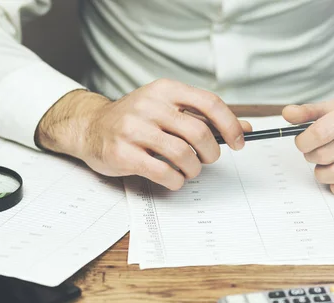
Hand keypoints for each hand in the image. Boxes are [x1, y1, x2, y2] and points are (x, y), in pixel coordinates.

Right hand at [36, 79, 250, 189]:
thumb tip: (244, 128)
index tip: (239, 143)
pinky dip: (175, 181)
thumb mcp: (167, 109)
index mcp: (165, 90)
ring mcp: (133, 129)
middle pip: (199, 133)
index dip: (230, 125)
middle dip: (211, 153)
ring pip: (183, 155)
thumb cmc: (136, 120)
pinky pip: (163, 172)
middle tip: (207, 160)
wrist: (89, 127)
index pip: (209, 103)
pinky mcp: (122, 153)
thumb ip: (204, 117)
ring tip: (188, 171)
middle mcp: (149, 105)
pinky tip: (173, 178)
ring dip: (193, 170)